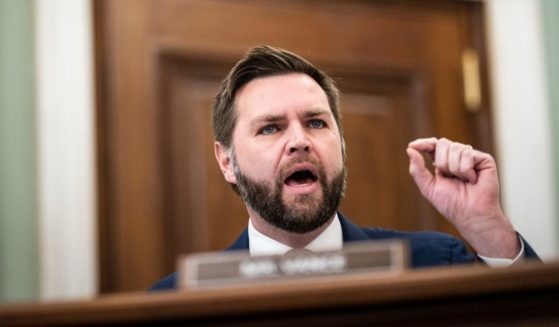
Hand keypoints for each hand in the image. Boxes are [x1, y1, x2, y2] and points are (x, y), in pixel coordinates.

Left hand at [406, 137, 519, 258]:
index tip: (413, 145)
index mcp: (443, 162)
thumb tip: (410, 149)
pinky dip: (466, 170)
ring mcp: (471, 157)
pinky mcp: (484, 159)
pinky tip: (473, 180)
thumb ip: (417, 170)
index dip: (424, 143)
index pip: (432, 146)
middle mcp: (457, 157)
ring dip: (455, 169)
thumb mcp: (428, 187)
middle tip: (450, 178)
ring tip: (463, 181)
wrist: (471, 216)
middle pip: (442, 143)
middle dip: (442, 162)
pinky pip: (468, 154)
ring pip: (455, 148)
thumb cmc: (451, 204)